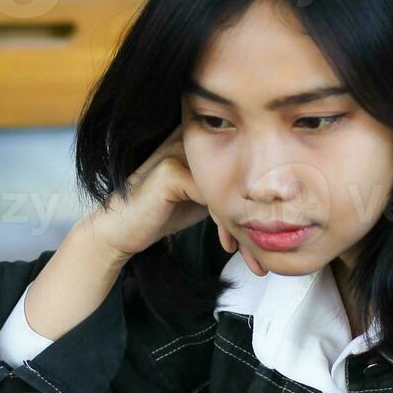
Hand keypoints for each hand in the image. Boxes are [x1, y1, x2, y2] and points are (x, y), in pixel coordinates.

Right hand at [84, 127, 264, 275]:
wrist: (121, 230)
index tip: (271, 231)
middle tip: (265, 249)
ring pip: (230, 186)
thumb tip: (270, 200)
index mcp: (201, 139)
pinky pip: (213, 198)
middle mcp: (190, 138)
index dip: (259, 198)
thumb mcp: (203, 196)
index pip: (244, 159)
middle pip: (239, 171)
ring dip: (244, 224)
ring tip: (254, 254)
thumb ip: (229, 187)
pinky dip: (224, 223)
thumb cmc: (161, 212)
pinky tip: (227, 244)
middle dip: (257, 215)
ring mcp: (178, 151)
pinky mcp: (170, 171)